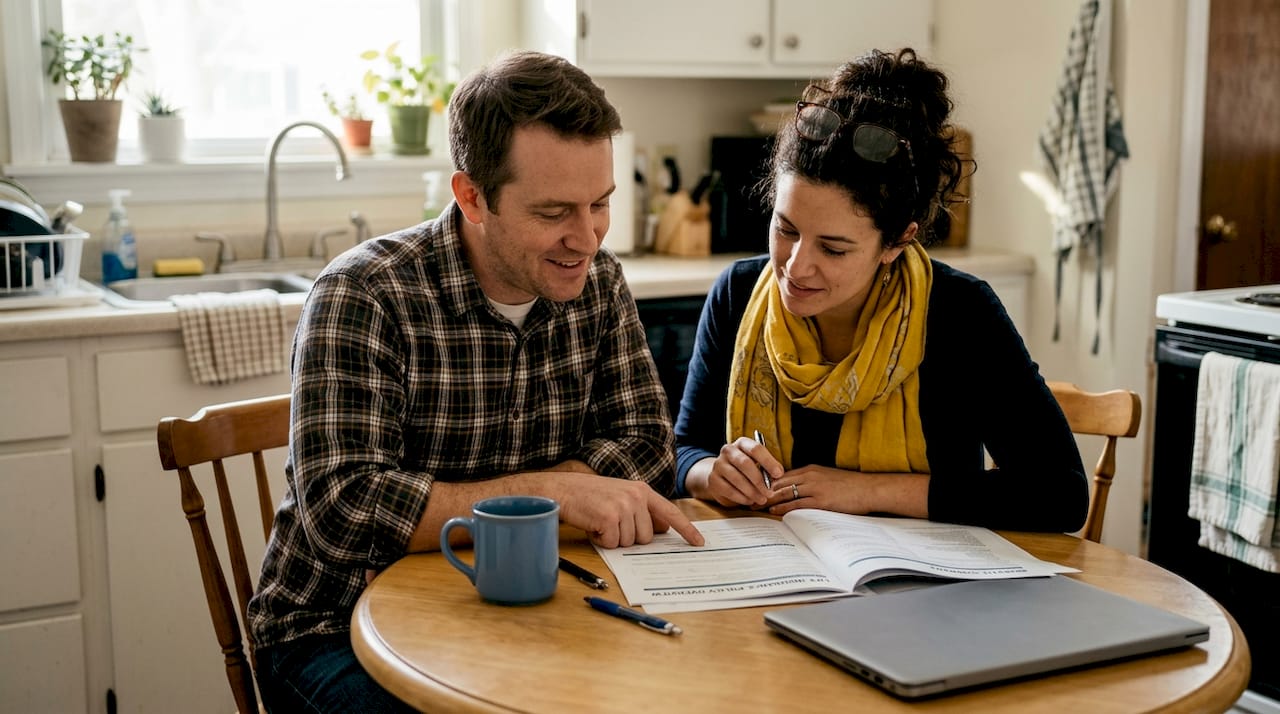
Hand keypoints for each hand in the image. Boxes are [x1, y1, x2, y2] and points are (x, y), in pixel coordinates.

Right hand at [554, 473, 704, 547]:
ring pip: (630, 543)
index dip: (686, 529)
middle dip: (628, 537)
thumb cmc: (590, 496)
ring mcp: (624, 506)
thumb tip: (662, 528)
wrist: (563, 490)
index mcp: (642, 490)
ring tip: (600, 522)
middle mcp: (636, 497)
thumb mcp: (621, 496)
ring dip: (613, 539)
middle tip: (610, 523)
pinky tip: (593, 526)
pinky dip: (601, 541)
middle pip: (647, 537)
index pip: (671, 512)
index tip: (699, 542)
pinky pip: (613, 544)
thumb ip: (642, 510)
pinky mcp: (610, 517)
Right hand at [687, 437, 781, 507]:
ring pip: (737, 479)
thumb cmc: (745, 470)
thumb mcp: (757, 464)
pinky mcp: (713, 480)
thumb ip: (767, 468)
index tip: (779, 474)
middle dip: (760, 480)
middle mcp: (728, 451)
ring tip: (762, 499)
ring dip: (752, 492)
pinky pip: (729, 490)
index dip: (768, 461)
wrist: (721, 476)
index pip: (756, 448)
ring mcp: (718, 465)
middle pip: (745, 463)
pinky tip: (749, 501)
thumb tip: (777, 474)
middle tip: (769, 492)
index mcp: (742, 443)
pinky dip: (742, 498)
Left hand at [766, 466, 929, 517]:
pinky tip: (774, 512)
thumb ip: (810, 482)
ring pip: (785, 493)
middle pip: (779, 483)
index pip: (781, 475)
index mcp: (810, 470)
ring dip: (768, 500)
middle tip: (747, 498)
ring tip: (755, 506)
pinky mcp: (822, 501)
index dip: (765, 482)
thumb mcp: (827, 478)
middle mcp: (810, 477)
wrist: (869, 489)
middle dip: (761, 491)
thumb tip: (794, 490)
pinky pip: (797, 504)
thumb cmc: (850, 486)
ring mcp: (815, 488)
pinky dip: (783, 508)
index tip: (753, 488)